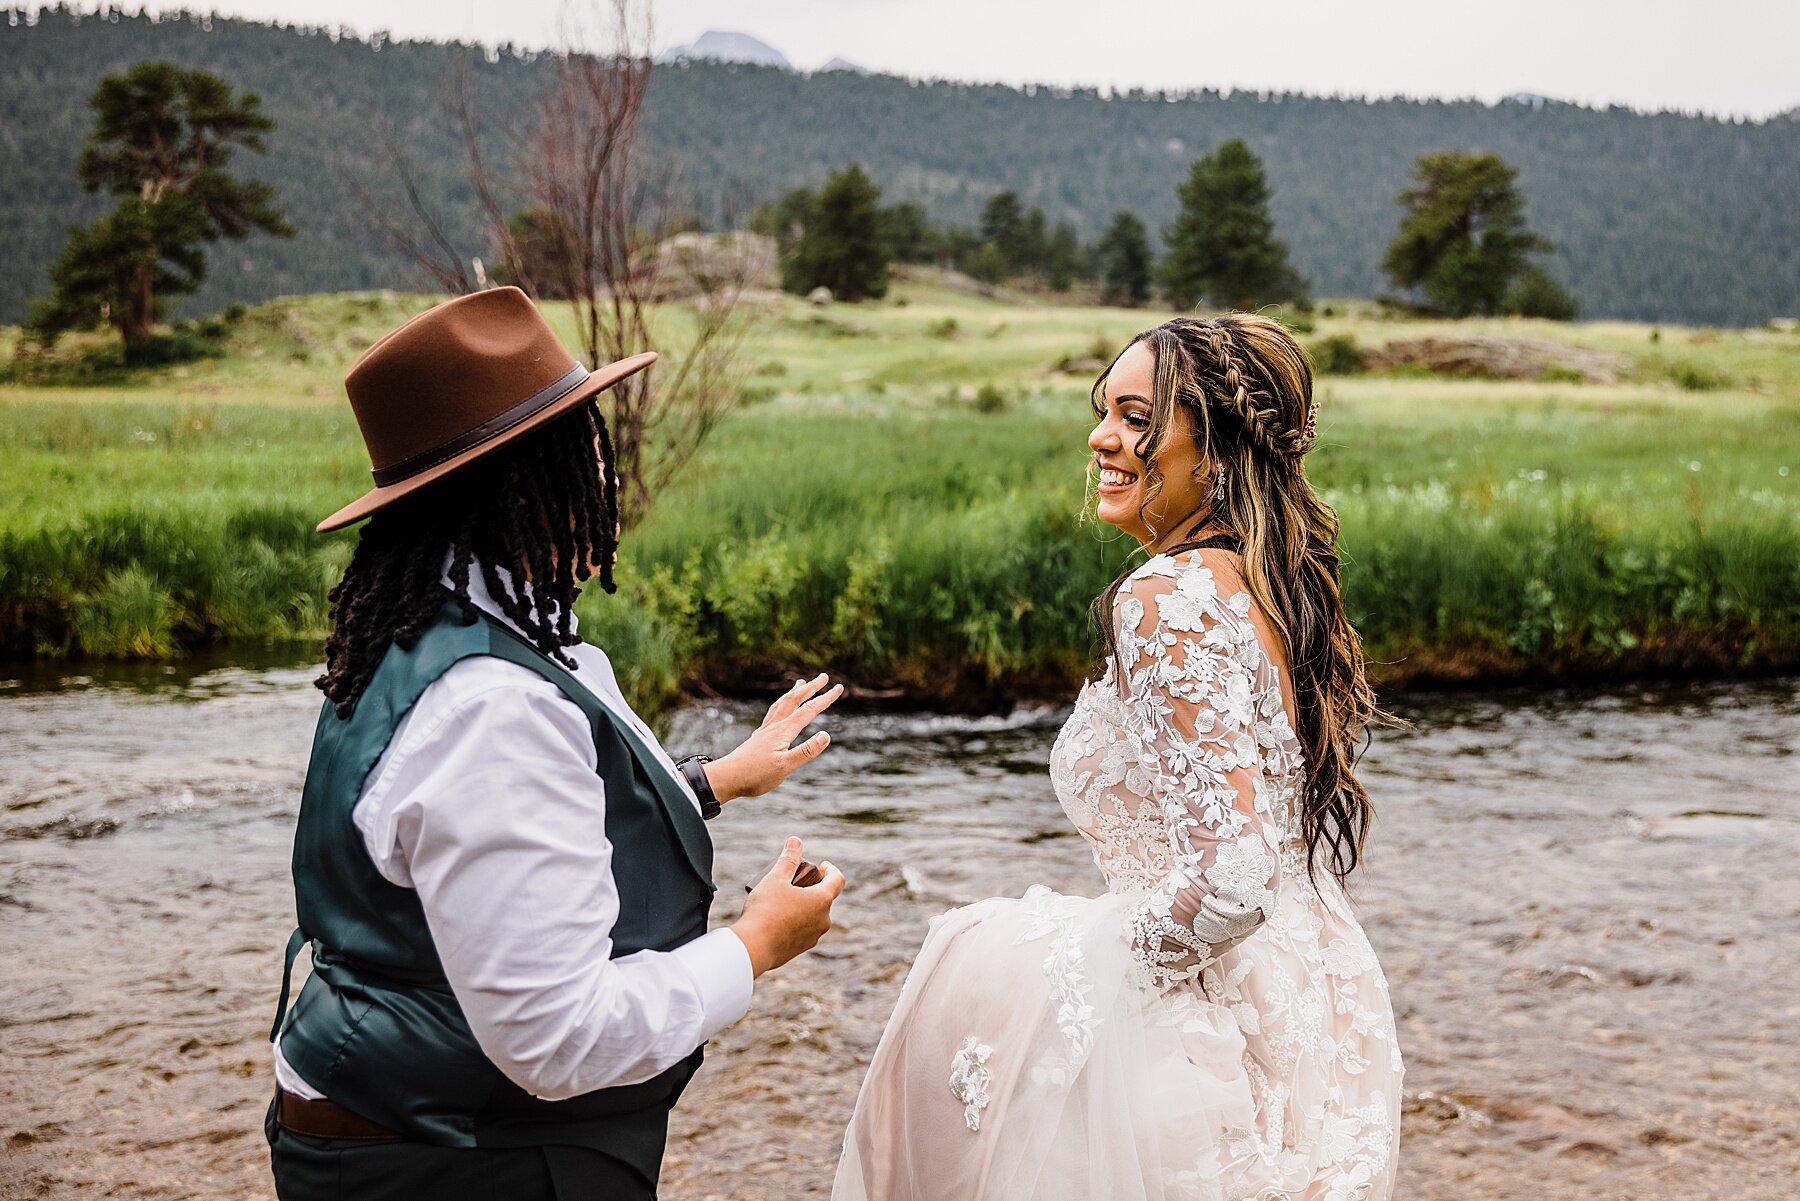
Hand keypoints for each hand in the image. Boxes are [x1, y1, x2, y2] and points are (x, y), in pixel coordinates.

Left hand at [704, 674, 842, 804]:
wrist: (725, 779)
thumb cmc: (754, 775)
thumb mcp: (784, 767)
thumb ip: (806, 751)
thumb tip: (826, 735)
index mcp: (783, 732)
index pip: (808, 711)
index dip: (825, 699)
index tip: (839, 688)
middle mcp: (774, 727)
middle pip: (794, 701)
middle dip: (811, 688)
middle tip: (823, 677)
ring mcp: (764, 732)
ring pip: (781, 705)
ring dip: (794, 693)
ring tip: (801, 684)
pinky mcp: (758, 739)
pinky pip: (772, 715)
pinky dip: (780, 706)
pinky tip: (778, 712)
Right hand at [731, 837, 845, 977]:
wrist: (753, 947)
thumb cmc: (766, 909)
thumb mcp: (776, 878)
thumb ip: (788, 859)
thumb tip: (796, 840)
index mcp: (822, 900)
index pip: (837, 880)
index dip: (831, 869)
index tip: (822, 865)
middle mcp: (823, 920)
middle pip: (824, 898)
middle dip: (813, 887)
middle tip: (796, 881)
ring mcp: (813, 936)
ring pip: (814, 916)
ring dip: (804, 906)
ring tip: (784, 900)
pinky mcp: (801, 949)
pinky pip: (803, 930)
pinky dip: (795, 922)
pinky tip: (778, 919)